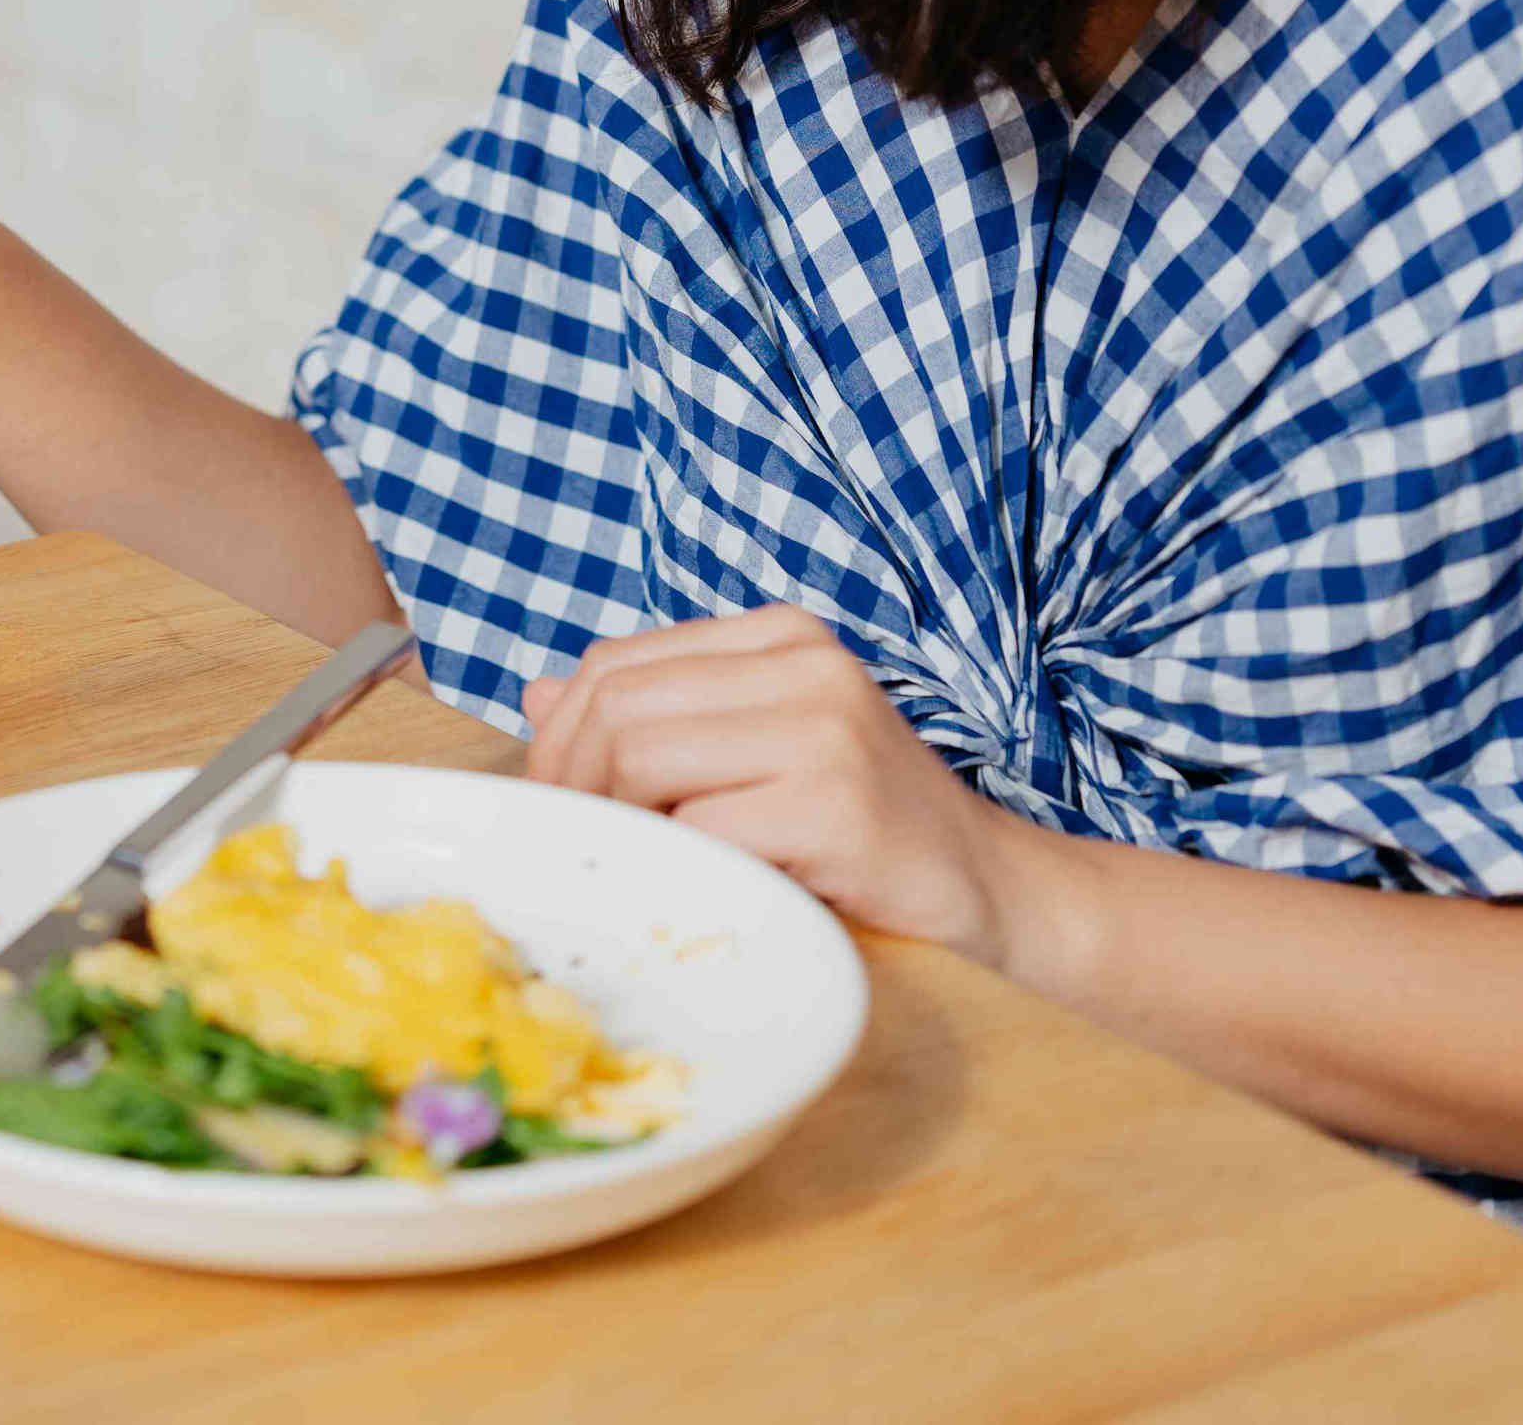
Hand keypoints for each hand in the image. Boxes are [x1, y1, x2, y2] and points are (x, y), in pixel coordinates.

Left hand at [520, 604, 1052, 968]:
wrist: (987, 885)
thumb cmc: (858, 823)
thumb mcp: (755, 748)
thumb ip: (657, 714)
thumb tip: (535, 697)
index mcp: (779, 635)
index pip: (615, 664)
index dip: (562, 737)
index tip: (558, 801)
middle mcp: (803, 664)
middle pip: (617, 708)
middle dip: (573, 784)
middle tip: (577, 845)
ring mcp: (823, 730)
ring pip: (642, 760)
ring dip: (621, 826)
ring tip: (642, 865)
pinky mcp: (833, 805)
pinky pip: (698, 831)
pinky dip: (678, 866)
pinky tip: (701, 886)